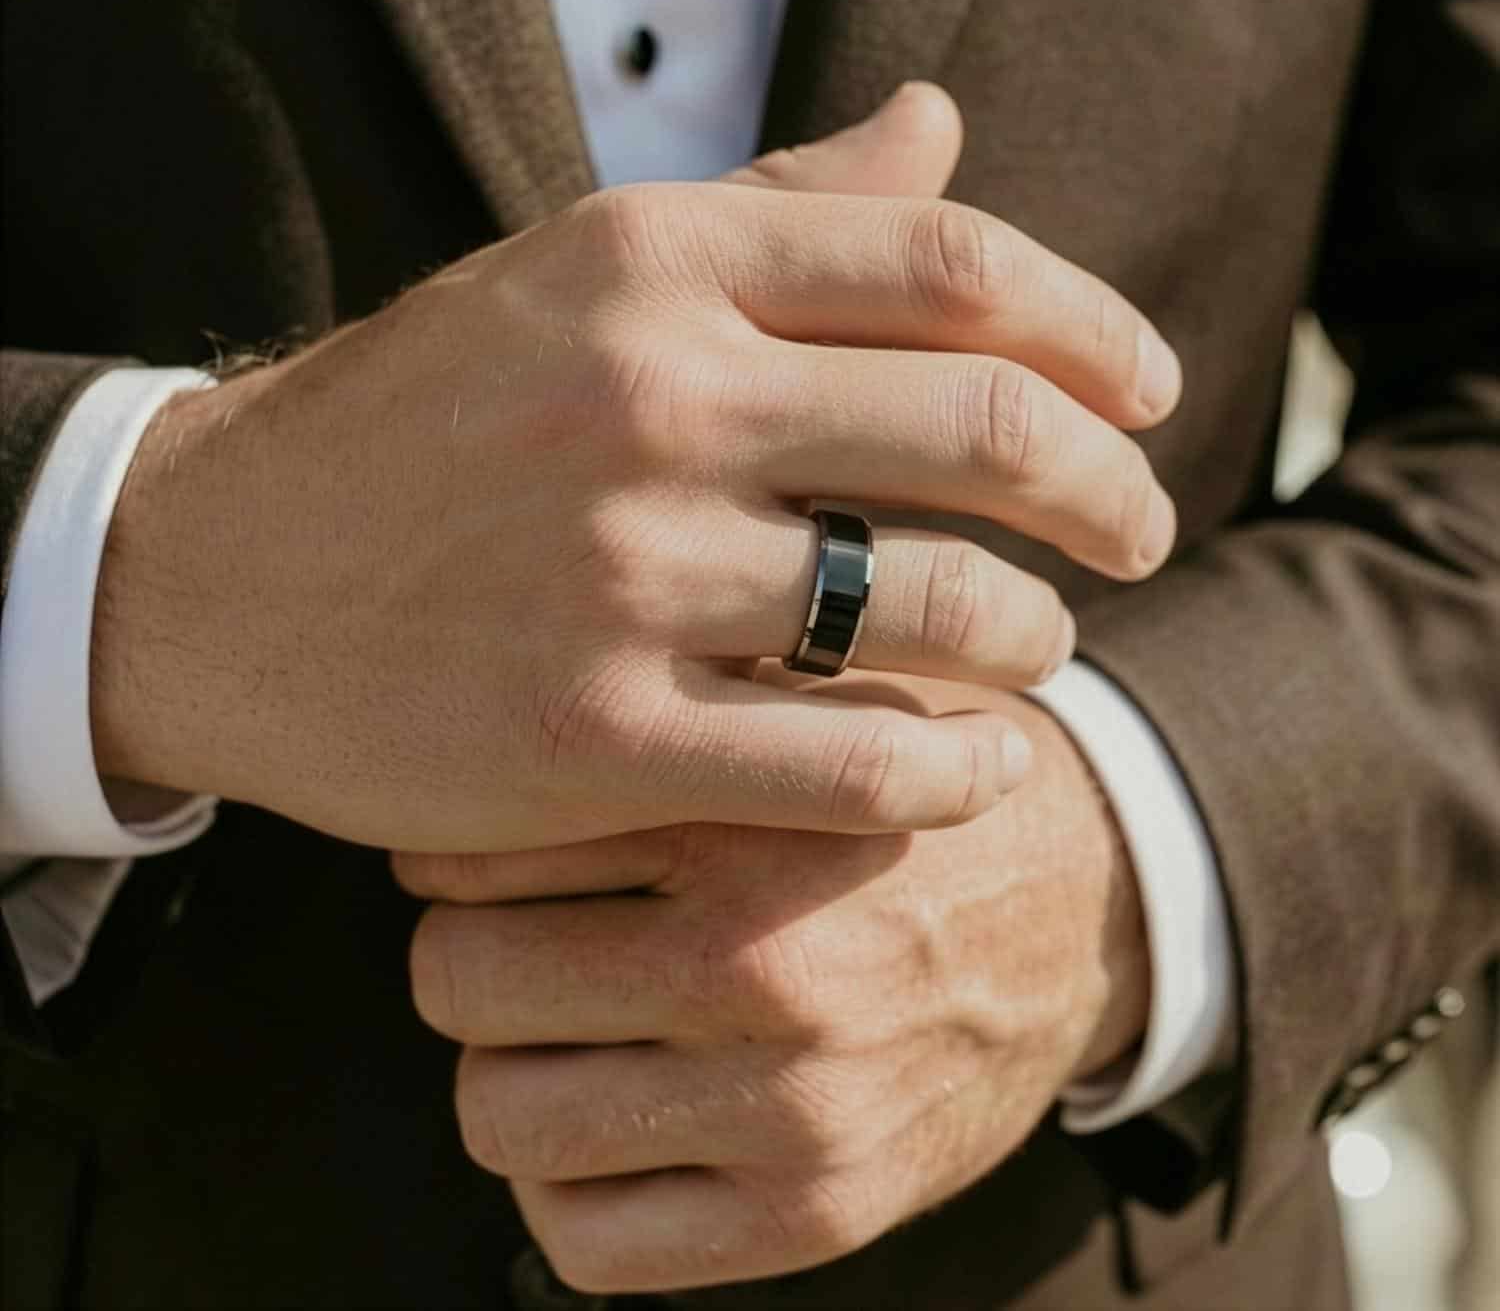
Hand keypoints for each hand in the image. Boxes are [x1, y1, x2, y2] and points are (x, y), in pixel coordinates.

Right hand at [93, 84, 1178, 851]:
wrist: (222, 572)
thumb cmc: (430, 415)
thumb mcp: (584, 267)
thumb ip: (779, 198)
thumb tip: (940, 121)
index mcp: (656, 259)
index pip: (956, 262)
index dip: (1096, 330)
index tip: (1149, 394)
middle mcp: (648, 396)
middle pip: (988, 430)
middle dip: (1112, 493)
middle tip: (1145, 532)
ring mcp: (619, 572)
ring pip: (937, 606)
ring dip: (1038, 635)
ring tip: (1044, 646)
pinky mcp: (591, 738)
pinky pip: (849, 764)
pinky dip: (949, 772)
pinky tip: (972, 765)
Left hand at [395, 678, 1148, 1294]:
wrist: (1091, 910)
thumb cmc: (918, 796)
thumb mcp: (831, 706)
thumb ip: (696, 701)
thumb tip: (509, 693)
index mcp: (750, 822)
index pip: (484, 849)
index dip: (448, 847)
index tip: (470, 852)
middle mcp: (764, 965)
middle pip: (462, 982)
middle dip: (462, 957)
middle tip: (505, 939)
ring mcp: (790, 1105)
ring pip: (502, 1117)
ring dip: (506, 1073)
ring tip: (559, 1032)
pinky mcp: (814, 1213)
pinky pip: (587, 1242)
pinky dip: (567, 1186)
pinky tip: (614, 1122)